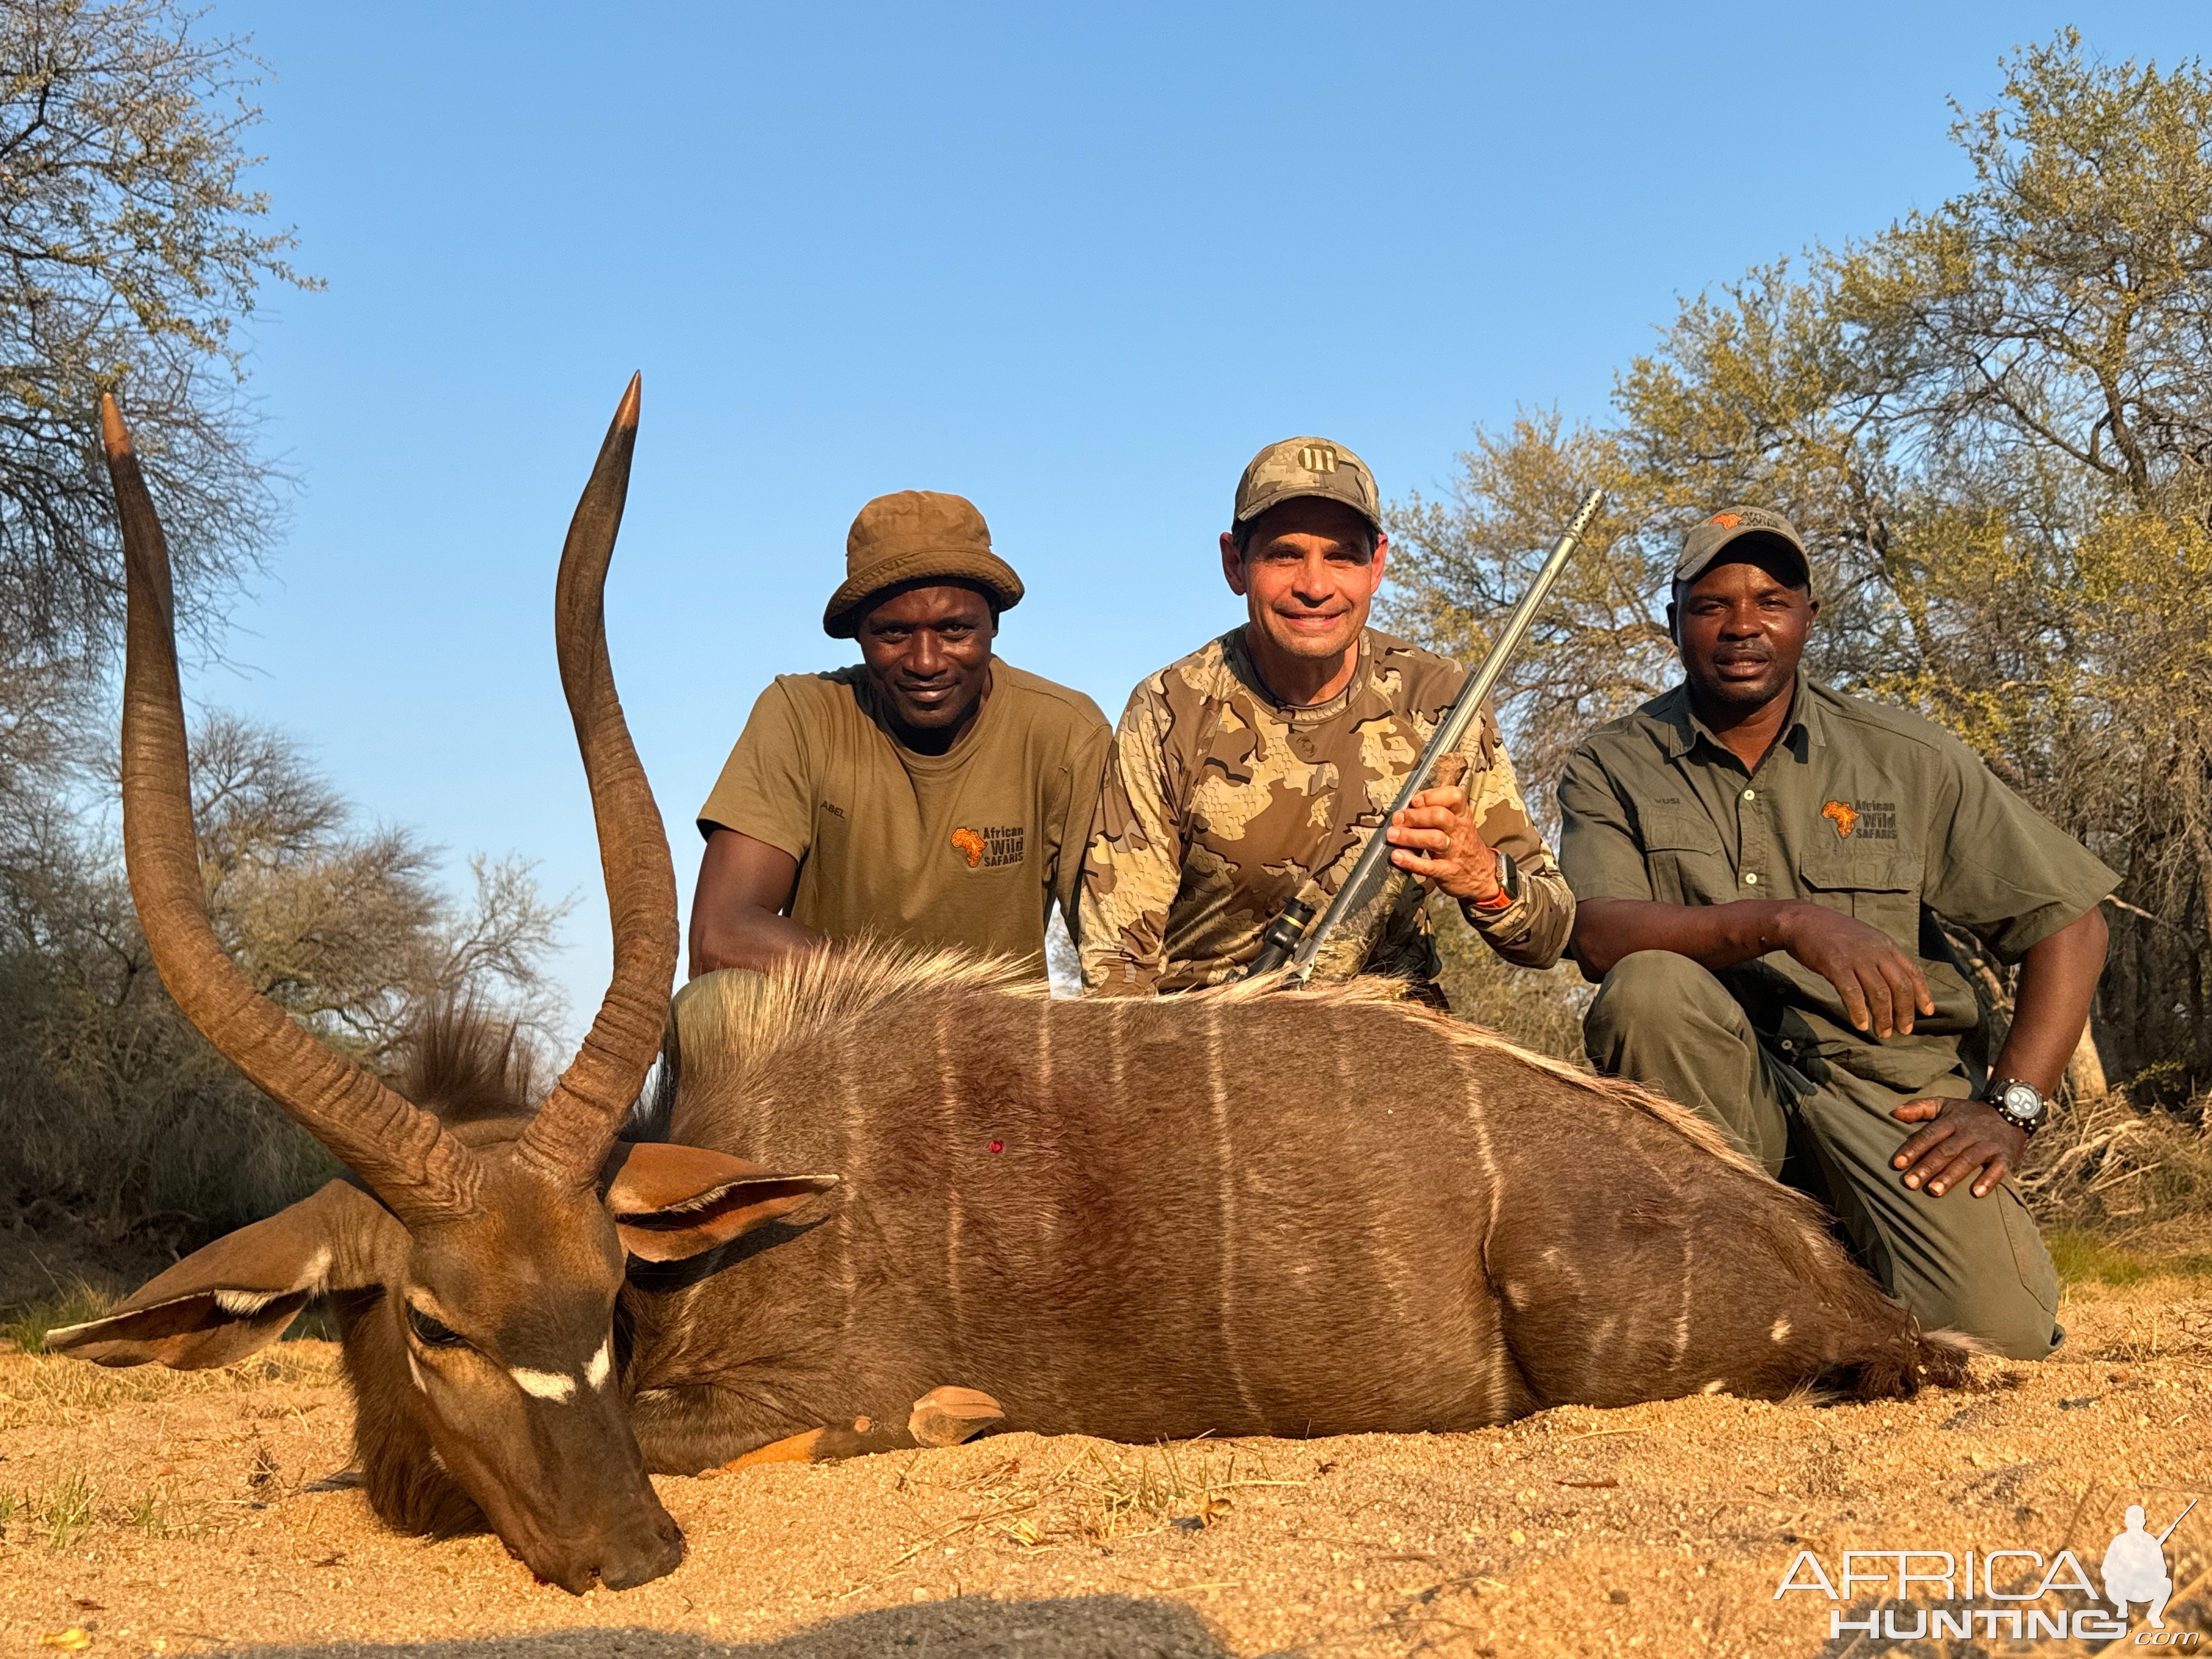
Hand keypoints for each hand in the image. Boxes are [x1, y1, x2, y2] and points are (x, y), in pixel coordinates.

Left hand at [1384, 785, 1501, 903]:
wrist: (1483, 876)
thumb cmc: (1463, 845)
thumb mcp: (1457, 825)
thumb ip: (1436, 813)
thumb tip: (1407, 807)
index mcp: (1462, 816)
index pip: (1454, 796)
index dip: (1432, 796)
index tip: (1415, 801)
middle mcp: (1460, 831)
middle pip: (1440, 816)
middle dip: (1415, 816)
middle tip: (1397, 819)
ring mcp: (1455, 852)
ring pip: (1435, 839)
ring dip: (1410, 836)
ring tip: (1392, 835)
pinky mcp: (1448, 872)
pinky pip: (1430, 867)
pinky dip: (1411, 861)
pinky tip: (1398, 856)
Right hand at [1776, 903, 1934, 1038]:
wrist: (1803, 921)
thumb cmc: (1833, 933)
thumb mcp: (1866, 939)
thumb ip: (1881, 957)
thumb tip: (1893, 984)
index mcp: (1886, 945)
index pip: (1913, 972)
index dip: (1922, 994)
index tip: (1926, 1012)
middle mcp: (1876, 951)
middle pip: (1900, 986)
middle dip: (1904, 1012)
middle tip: (1903, 1030)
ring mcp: (1856, 958)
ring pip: (1879, 993)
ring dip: (1884, 1017)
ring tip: (1883, 1033)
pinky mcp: (1836, 966)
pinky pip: (1852, 994)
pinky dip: (1859, 1012)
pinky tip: (1860, 1024)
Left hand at [1889, 1097, 2026, 1197]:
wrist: (2011, 1109)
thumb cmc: (1969, 1113)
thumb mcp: (1945, 1104)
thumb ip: (1919, 1108)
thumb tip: (1894, 1113)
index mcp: (1951, 1120)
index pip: (1929, 1135)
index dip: (1913, 1149)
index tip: (1897, 1164)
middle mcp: (1969, 1132)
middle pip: (1945, 1150)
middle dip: (1927, 1167)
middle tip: (1909, 1183)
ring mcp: (1988, 1144)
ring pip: (1967, 1160)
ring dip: (1951, 1176)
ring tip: (1934, 1191)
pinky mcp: (2006, 1155)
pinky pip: (1998, 1168)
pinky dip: (1988, 1180)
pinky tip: (1976, 1193)